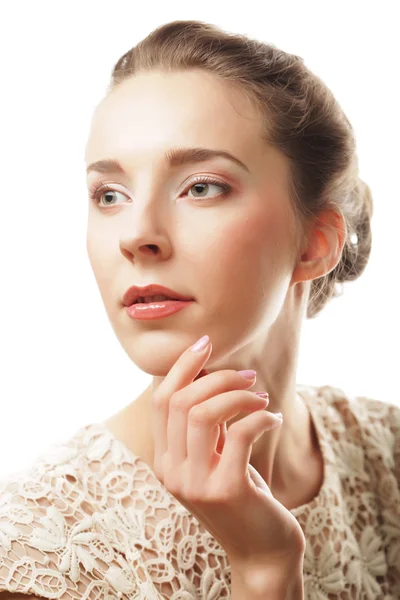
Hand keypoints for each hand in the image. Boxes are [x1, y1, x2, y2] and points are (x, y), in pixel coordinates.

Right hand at [150, 335, 305, 568]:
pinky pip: (241, 433)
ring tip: (260, 396)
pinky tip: (273, 418)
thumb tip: (211, 372)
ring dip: (237, 394)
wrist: (262, 550)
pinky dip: (260, 416)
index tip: (206, 343)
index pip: (160, 400)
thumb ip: (206, 424)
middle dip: (217, 377)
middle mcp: (172, 471)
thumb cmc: (242, 494)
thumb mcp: (215, 456)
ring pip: (203, 413)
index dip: (182, 366)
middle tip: (248, 376)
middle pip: (180, 402)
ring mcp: (196, 483)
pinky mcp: (227, 489)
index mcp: (165, 460)